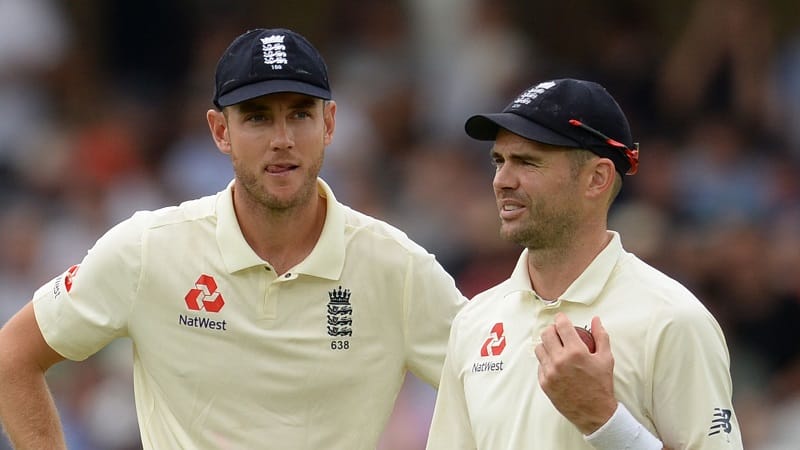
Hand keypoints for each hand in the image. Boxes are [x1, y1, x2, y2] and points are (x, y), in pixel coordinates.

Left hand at [534, 313, 616, 433]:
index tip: (562, 318)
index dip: (561, 318)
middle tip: (559, 332)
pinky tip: (555, 364)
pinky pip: (540, 365)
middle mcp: (560, 360)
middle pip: (546, 334)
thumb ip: (600, 336)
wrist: (595, 413)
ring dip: (547, 345)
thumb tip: (596, 320)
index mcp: (575, 352)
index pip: (561, 325)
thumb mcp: (606, 359)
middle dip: (552, 330)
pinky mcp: (544, 383)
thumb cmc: (601, 386)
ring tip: (556, 348)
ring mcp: (550, 372)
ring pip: (540, 348)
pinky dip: (546, 361)